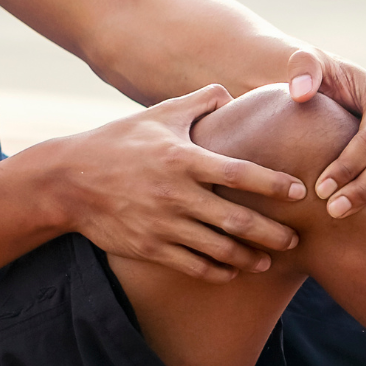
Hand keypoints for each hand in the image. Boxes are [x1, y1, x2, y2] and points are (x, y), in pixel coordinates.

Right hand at [35, 85, 305, 281]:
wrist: (67, 181)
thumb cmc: (118, 141)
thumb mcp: (157, 115)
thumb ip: (198, 102)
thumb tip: (230, 93)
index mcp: (182, 159)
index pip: (239, 173)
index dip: (272, 183)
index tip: (299, 191)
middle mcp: (176, 195)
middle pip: (236, 220)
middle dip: (271, 233)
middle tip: (296, 238)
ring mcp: (162, 225)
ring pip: (217, 249)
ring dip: (248, 258)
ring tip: (270, 261)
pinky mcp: (149, 248)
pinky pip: (191, 265)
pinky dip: (216, 271)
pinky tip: (232, 271)